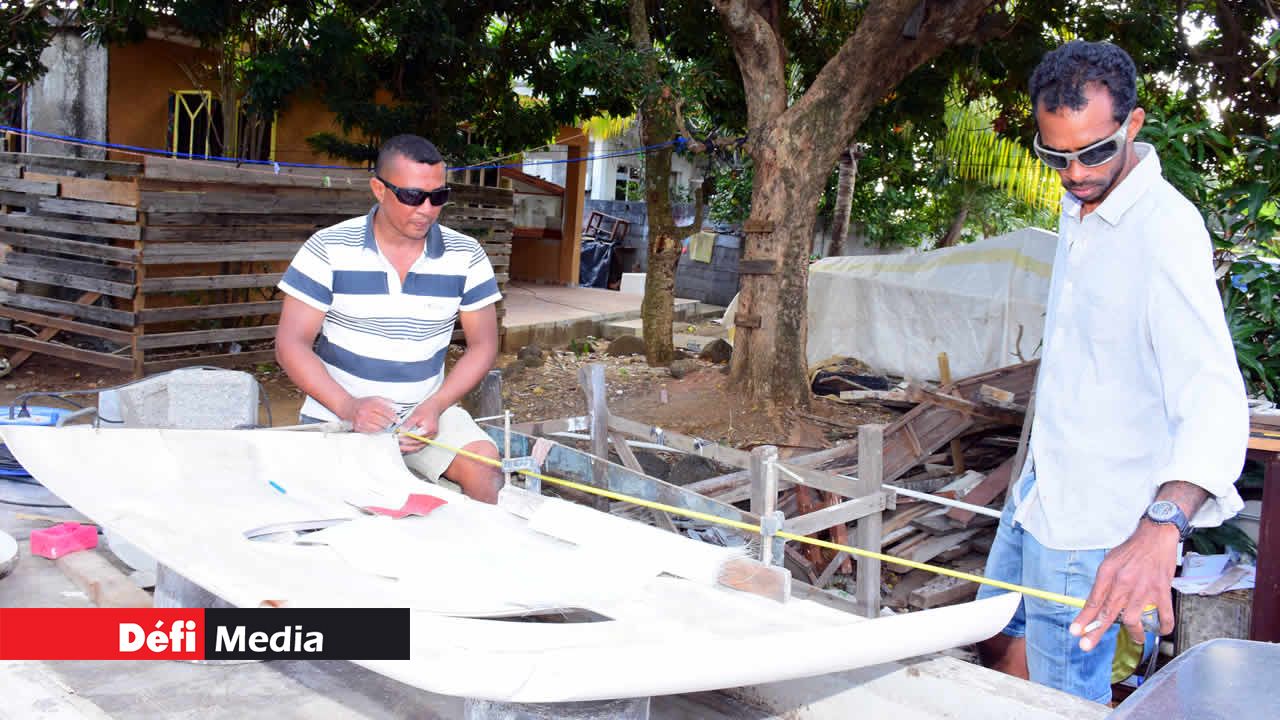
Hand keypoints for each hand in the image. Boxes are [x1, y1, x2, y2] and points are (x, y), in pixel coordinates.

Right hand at [341, 396, 396, 433]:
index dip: (393, 416)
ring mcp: (361, 421)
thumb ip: (387, 402)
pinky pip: (372, 432)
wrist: (350, 407)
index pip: (385, 411)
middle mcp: (365, 413)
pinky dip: (377, 430)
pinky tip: (378, 426)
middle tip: (393, 423)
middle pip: (382, 421)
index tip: (398, 420)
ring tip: (385, 424)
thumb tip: (397, 408)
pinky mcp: (359, 427)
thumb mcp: (376, 399)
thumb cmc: (364, 403)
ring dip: (384, 427)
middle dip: (390, 423)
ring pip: (378, 428)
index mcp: (370, 404)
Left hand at [398, 402, 442, 453]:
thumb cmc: (427, 409)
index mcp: (429, 429)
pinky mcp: (428, 438)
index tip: (398, 437)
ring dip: (408, 448)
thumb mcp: (415, 414)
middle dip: (406, 444)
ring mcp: (430, 438)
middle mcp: (431, 435)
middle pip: (417, 444)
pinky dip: (412, 447)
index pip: (415, 437)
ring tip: (399, 446)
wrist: (435, 406)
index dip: (405, 438)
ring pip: (418, 447)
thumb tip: (401, 431)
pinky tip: (405, 447)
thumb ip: (408, 424)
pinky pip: (419, 446)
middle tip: (397, 442)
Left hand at [1070, 521, 1178, 650]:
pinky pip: (1163, 615)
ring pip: (1132, 619)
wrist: (1155, 536)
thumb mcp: (1109, 562)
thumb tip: (1097, 604)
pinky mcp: (1161, 591)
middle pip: (1107, 613)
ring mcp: (1143, 589)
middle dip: (1095, 632)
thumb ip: (1103, 584)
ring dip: (1133, 633)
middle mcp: (1123, 584)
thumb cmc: (1131, 550)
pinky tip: (1160, 631)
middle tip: (1086, 646)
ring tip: (1135, 638)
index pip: (1093, 601)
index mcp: (1108, 575)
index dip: (1084, 618)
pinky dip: (1163, 627)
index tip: (1075, 632)